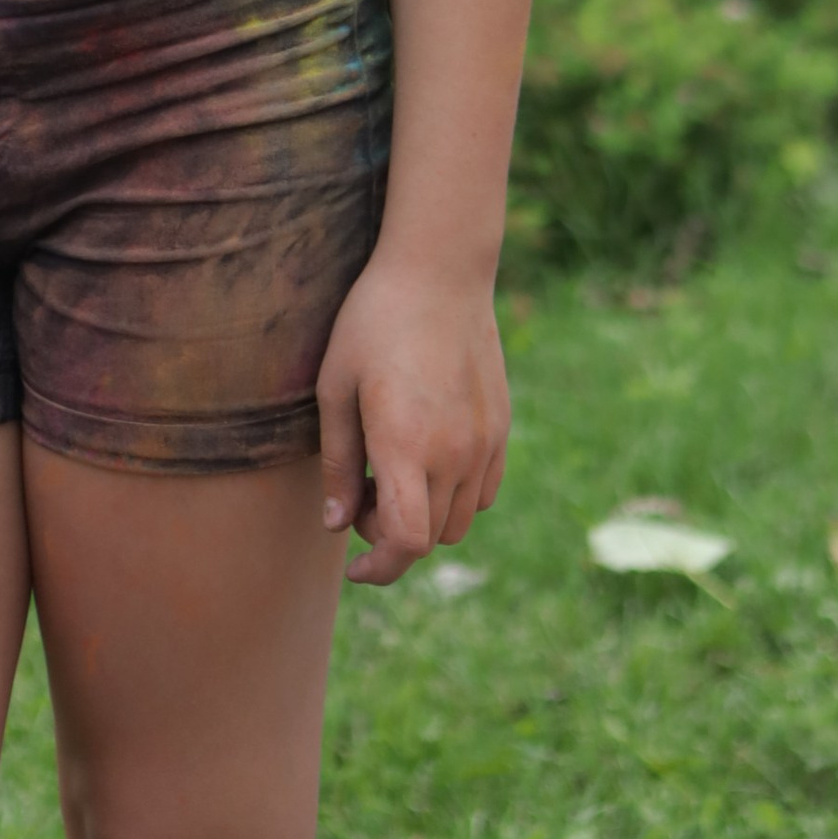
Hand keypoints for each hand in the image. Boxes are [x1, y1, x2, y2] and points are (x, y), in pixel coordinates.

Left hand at [314, 255, 509, 587]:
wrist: (440, 270)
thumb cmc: (374, 321)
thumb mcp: (335, 387)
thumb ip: (340, 463)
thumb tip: (337, 525)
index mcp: (407, 447)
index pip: (407, 544)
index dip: (379, 568)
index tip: (353, 565)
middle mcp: (455, 453)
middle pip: (430, 539)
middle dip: (389, 536)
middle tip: (360, 492)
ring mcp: (485, 442)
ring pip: (460, 521)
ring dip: (425, 517)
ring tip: (393, 470)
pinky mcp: (502, 427)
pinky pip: (484, 491)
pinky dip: (456, 496)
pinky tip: (427, 456)